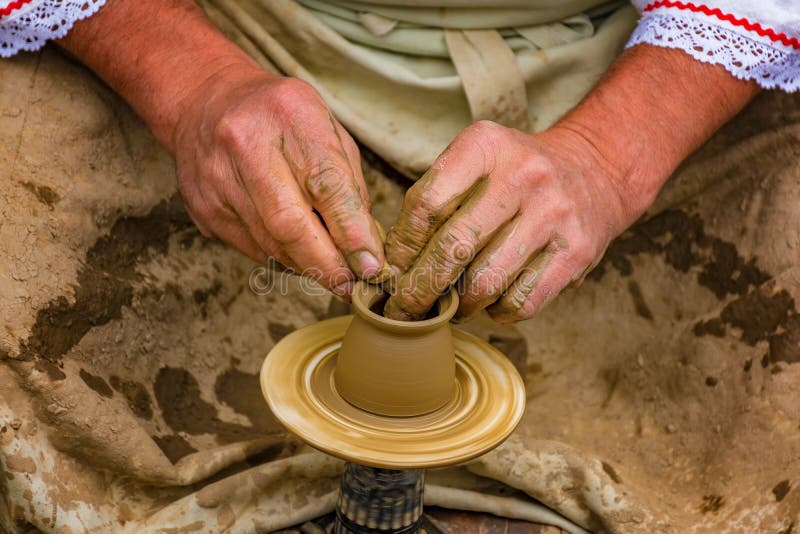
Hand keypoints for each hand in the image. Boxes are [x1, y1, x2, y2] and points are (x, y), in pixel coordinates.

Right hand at [173, 66, 386, 295]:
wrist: (204, 101)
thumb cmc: (281, 117)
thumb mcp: (326, 128)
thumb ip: (348, 184)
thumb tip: (366, 246)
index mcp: (289, 115)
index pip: (326, 185)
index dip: (351, 233)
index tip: (372, 267)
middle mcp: (246, 145)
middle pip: (290, 225)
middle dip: (327, 265)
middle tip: (352, 287)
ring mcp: (218, 179)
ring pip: (271, 244)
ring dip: (307, 266)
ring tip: (331, 272)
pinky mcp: (202, 208)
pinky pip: (252, 248)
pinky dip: (282, 258)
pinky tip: (299, 255)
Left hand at [384, 121, 631, 321]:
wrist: (596, 170)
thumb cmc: (517, 174)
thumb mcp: (477, 161)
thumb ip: (438, 199)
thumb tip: (395, 264)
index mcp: (487, 146)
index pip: (426, 204)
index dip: (402, 247)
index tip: (392, 271)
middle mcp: (523, 175)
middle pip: (453, 248)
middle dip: (420, 289)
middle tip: (404, 309)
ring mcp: (553, 215)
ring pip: (486, 282)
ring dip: (460, 306)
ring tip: (451, 307)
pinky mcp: (576, 252)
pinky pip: (522, 301)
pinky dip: (498, 312)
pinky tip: (493, 303)